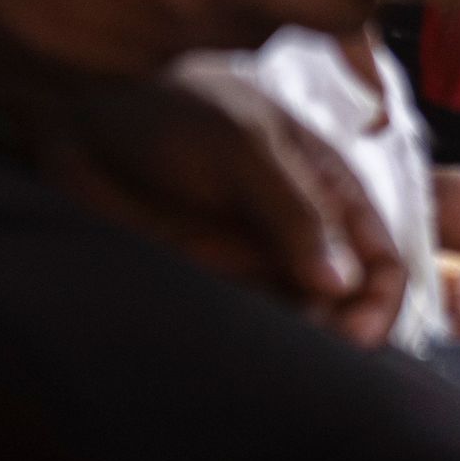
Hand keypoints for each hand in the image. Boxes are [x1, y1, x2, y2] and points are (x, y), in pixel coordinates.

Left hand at [28, 60, 406, 344]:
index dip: (377, 304)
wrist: (78, 111)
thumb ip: (292, 210)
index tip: (352, 336)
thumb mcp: (241, 146)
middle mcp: (298, 229)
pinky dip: (250, 343)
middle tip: (306, 353)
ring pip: (298, 322)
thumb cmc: (167, 107)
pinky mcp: (210, 283)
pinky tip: (236, 350)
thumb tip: (341, 282)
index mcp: (326, 186)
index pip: (381, 260)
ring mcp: (254, 259)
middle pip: (344, 304)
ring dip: (292, 343)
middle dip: (336, 336)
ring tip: (268, 353)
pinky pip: (247, 325)